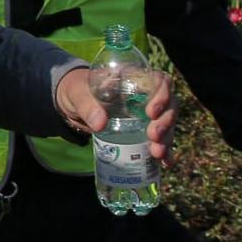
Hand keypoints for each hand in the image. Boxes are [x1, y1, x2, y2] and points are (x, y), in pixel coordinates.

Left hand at [54, 66, 177, 161]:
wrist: (73, 104)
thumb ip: (86, 105)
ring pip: (167, 123)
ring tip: (157, 153)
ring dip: (167, 139)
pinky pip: (160, 139)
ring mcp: (147, 114)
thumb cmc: (77, 90)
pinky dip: (165, 151)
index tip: (150, 113)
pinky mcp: (144, 130)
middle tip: (154, 136)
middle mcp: (146, 95)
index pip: (159, 81)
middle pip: (168, 105)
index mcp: (133, 79)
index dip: (162, 95)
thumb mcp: (77, 93)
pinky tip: (164, 162)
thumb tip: (100, 124)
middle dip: (165, 122)